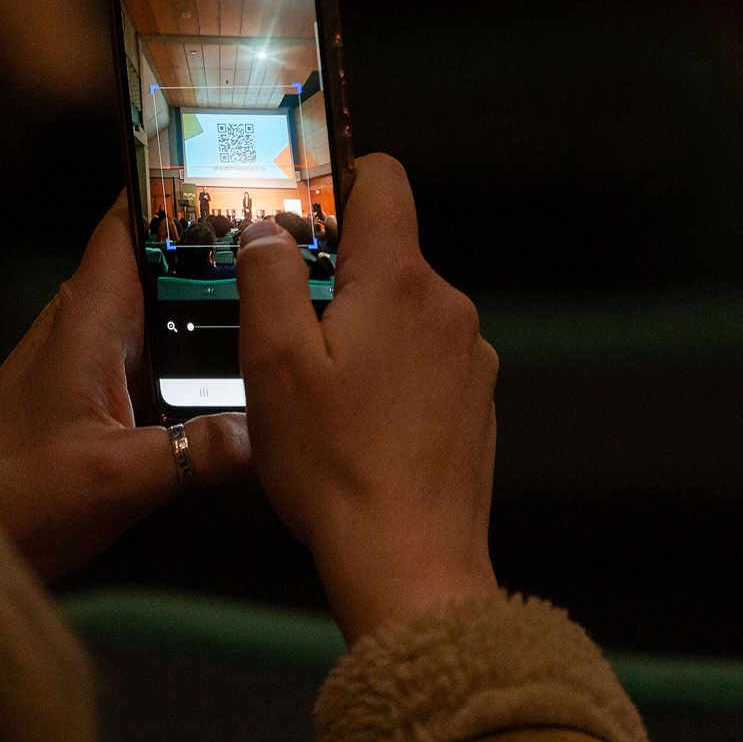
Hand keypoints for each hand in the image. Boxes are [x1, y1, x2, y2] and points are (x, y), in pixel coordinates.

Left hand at [0, 195, 249, 577]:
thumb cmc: (16, 497)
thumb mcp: (117, 477)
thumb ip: (195, 453)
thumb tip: (267, 432)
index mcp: (89, 319)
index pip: (130, 222)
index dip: (175, 187)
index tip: (238, 161)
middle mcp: (87, 326)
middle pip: (158, 264)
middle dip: (216, 248)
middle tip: (298, 238)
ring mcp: (87, 362)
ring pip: (159, 312)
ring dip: (209, 305)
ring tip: (287, 295)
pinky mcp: (90, 398)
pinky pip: (152, 357)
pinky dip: (193, 355)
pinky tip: (241, 370)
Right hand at [235, 154, 500, 643]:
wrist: (408, 562)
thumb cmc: (335, 467)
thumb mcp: (272, 364)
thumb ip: (268, 280)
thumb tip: (268, 230)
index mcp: (400, 282)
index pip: (383, 181)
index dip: (339, 179)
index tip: (299, 207)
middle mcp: (448, 308)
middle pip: (387, 255)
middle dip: (334, 276)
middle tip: (281, 327)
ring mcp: (470, 358)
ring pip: (404, 314)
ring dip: (361, 333)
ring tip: (316, 393)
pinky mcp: (474, 404)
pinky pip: (424, 364)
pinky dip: (388, 378)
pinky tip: (355, 428)